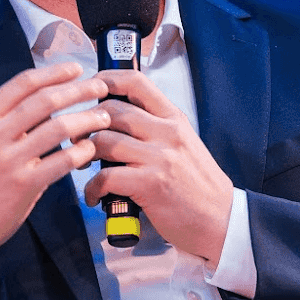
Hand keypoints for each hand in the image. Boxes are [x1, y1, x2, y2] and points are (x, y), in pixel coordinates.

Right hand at [0, 62, 109, 270]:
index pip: (22, 84)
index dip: (53, 73)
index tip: (75, 69)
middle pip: (45, 102)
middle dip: (78, 90)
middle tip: (100, 87)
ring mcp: (11, 161)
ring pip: (58, 129)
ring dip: (86, 119)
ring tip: (104, 116)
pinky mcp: (26, 185)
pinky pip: (61, 162)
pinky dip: (80, 152)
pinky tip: (91, 147)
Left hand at [84, 70, 234, 262]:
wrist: (221, 219)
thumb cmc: (199, 185)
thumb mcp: (184, 144)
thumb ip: (156, 128)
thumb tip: (118, 119)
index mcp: (174, 119)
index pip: (136, 82)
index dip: (106, 80)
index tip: (90, 89)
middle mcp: (166, 132)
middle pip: (111, 111)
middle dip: (86, 124)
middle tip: (78, 139)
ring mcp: (159, 158)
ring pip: (103, 141)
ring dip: (84, 155)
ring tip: (83, 167)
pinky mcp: (149, 184)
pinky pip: (105, 177)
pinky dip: (92, 188)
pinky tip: (94, 196)